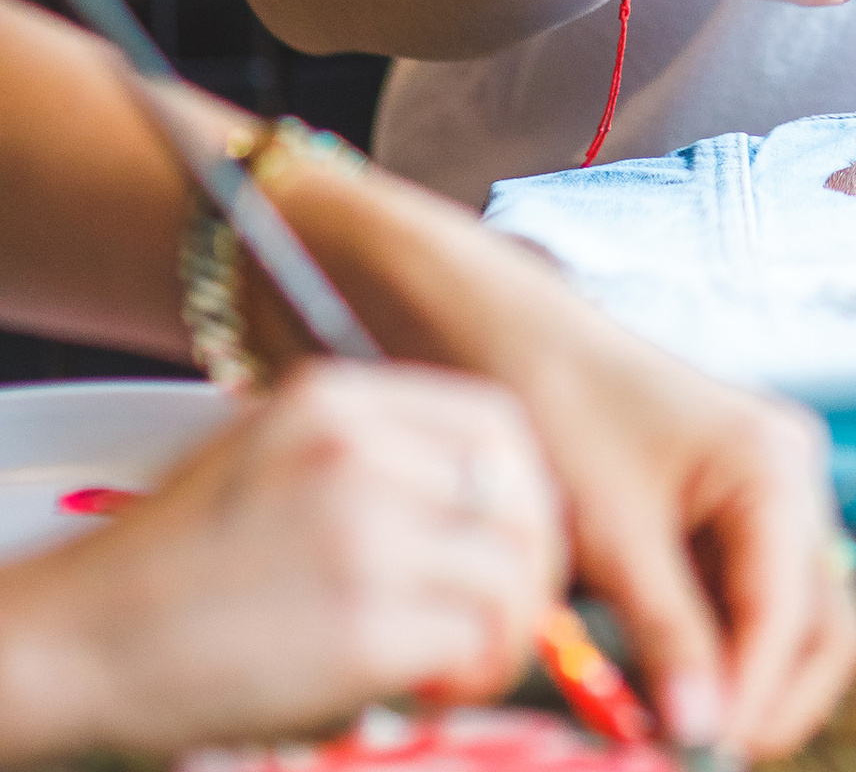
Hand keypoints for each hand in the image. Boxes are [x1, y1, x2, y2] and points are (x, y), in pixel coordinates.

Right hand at [0, 365, 559, 763]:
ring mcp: (364, 538)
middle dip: (533, 565)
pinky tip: (432, 688)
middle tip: (509, 617)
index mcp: (338, 401)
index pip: (496, 422)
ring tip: (464, 665)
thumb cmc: (176, 565)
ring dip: (507, 632)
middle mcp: (360, 453)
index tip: (516, 537)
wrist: (87, 638)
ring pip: (511, 574)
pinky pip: (472, 643)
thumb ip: (371, 461)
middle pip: (519, 496)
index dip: (525, 487)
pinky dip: (472, 673)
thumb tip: (475, 503)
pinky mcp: (362, 629)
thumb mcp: (271, 456)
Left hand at [380, 229, 855, 756]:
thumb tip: (704, 734)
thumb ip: (668, 636)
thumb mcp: (613, 537)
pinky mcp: (732, 508)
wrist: (508, 336)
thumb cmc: (561, 413)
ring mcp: (767, 491)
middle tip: (705, 754)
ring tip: (681, 731)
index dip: (755, 697)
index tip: (702, 757)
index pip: (797, 614)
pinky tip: (670, 686)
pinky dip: (723, 650)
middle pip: (827, 620)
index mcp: (775, 466)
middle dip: (777, 698)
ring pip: (796, 617)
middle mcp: (791, 475)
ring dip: (751, 681)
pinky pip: (752, 597)